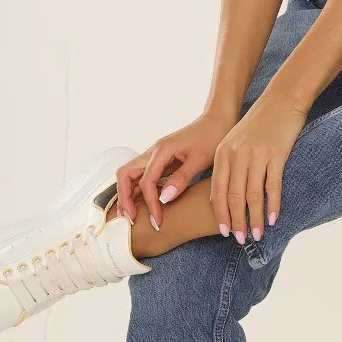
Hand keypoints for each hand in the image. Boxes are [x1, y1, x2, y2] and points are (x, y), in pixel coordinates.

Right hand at [114, 107, 236, 230]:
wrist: (217, 121)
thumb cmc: (212, 137)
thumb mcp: (200, 159)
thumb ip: (182, 178)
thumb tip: (164, 199)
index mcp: (162, 150)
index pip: (146, 181)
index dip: (150, 204)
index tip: (158, 221)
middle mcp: (153, 152)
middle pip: (125, 174)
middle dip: (124, 197)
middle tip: (130, 219)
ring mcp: (155, 156)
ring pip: (131, 175)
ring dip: (128, 195)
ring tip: (132, 216)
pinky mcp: (161, 161)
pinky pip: (142, 177)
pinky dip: (138, 191)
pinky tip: (144, 205)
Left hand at [210, 88, 308, 242]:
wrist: (281, 101)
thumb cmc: (258, 124)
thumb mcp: (235, 142)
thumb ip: (228, 165)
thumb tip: (224, 196)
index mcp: (223, 154)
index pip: (217, 191)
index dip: (220, 214)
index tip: (224, 232)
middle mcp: (237, 155)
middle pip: (233, 197)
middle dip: (236, 221)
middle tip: (240, 240)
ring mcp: (256, 154)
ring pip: (252, 195)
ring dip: (254, 218)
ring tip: (256, 234)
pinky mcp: (276, 154)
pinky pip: (272, 186)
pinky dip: (272, 205)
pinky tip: (273, 218)